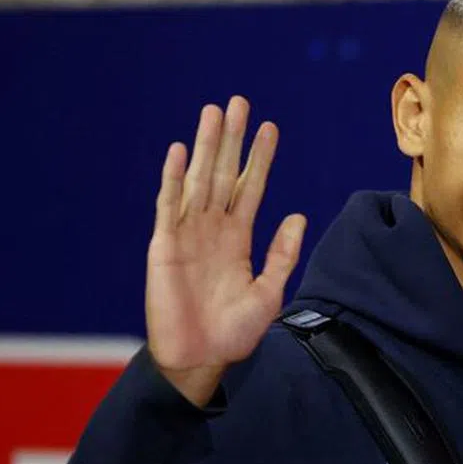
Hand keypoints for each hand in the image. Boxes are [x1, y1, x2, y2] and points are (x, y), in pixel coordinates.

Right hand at [145, 96, 305, 404]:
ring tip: (213, 112)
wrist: (200, 361)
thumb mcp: (269, 292)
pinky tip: (177, 151)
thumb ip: (282, 254)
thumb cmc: (233, 334)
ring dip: (204, 146)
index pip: (250, 188)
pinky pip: (168, 207)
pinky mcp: (164, 247)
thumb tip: (298, 214)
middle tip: (238, 102)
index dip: (259, 158)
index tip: (270, 128)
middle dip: (231, 139)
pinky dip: (171, 179)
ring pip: (197, 180)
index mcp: (237, 239)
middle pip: (223, 173)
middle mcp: (212, 230)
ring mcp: (187, 235)